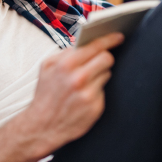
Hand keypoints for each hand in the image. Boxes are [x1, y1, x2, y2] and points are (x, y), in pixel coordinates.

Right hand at [18, 32, 123, 157]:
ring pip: (106, 73)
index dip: (109, 39)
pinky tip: (84, 95)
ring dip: (99, 74)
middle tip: (100, 60)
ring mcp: (88, 94)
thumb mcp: (47, 67)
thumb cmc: (46, 94)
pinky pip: (103, 90)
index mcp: (66, 65)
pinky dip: (96, 90)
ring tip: (85, 82)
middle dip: (104, 57)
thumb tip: (83, 44)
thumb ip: (65, 52)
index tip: (118, 36)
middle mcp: (78, 79)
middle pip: (106, 58)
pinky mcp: (95, 107)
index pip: (95, 46)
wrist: (43, 125)